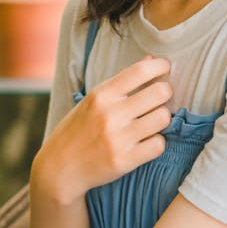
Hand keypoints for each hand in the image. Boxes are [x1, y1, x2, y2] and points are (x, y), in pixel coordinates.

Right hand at [31, 56, 172, 204]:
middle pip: (158, 92)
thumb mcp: (93, 99)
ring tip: (154, 119)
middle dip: (166, 91)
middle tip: (162, 95)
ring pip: (162, 118)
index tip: (165, 66)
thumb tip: (151, 60)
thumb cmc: (78, 128)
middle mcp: (110, 114)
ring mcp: (118, 138)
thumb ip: (122, 81)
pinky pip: (158, 145)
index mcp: (101, 94)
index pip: (139, 71)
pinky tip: (148, 140)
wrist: (60, 168)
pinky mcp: (125, 161)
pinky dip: (157, 141)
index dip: (159, 65)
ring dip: (163, 117)